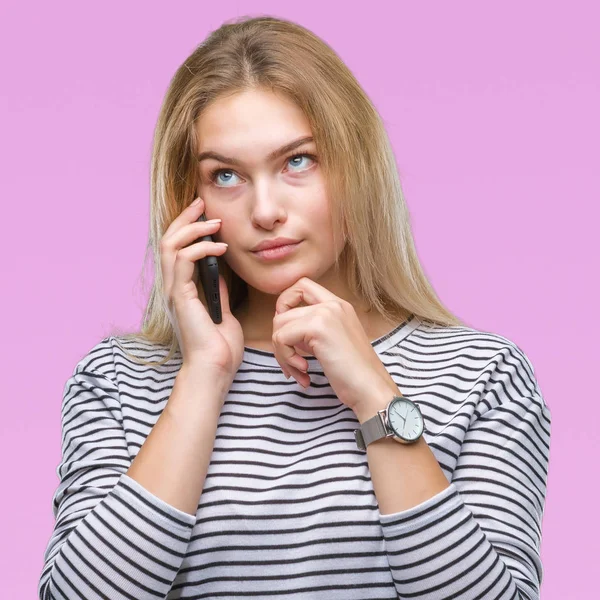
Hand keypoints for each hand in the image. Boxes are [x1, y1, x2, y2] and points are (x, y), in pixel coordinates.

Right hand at [160, 197, 243, 382]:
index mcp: (182, 289)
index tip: (204, 212)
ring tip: (215, 222)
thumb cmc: (220, 347)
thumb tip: (219, 271)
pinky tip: (220, 248)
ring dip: (192, 229)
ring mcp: (174, 291)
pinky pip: (183, 261)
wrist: (215, 369)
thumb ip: (217, 290)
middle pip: (168, 240)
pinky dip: (201, 249)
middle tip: (202, 204)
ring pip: (171, 246)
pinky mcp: (180, 297)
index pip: (176, 248)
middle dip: (185, 219)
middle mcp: (173, 287)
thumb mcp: (223, 310)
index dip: (187, 227)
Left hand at [272, 277, 398, 413]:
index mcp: (338, 305)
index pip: (301, 286)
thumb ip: (311, 330)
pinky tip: (304, 372)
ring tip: (298, 371)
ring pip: (279, 325)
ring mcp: (325, 314)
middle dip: (279, 338)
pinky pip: (281, 338)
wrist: (370, 388)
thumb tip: (282, 331)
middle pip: (284, 309)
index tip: (289, 333)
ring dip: (282, 353)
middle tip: (290, 360)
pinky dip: (286, 359)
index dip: (285, 305)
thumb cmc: (353, 374)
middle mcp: (332, 304)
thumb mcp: (332, 342)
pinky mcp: (317, 328)